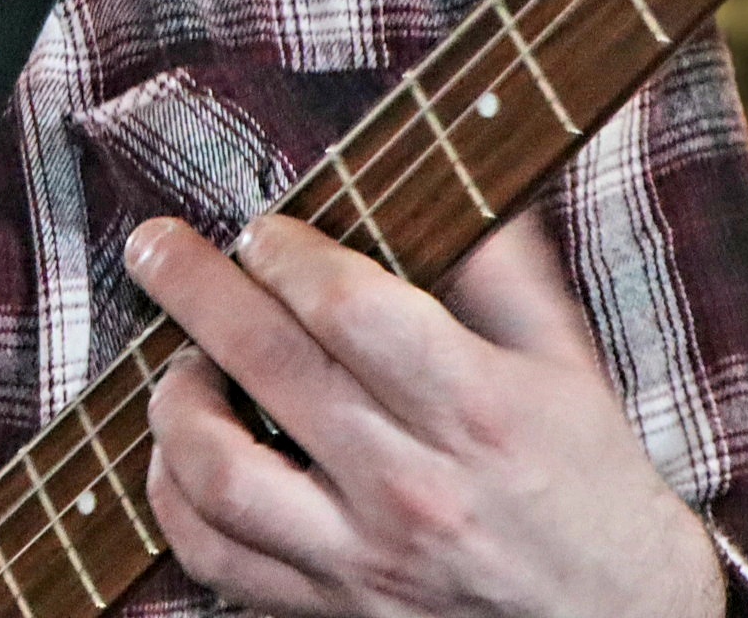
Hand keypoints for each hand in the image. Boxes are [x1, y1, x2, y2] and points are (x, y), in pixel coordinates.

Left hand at [121, 212, 723, 617]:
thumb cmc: (591, 486)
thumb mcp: (567, 365)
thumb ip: (504, 268)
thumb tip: (450, 173)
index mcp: (476, 409)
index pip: (351, 309)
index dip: (288, 254)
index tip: (263, 231)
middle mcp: (412, 486)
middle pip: (269, 367)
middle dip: (194, 287)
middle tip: (156, 246)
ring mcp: (362, 558)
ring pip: (219, 473)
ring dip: (176, 401)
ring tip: (179, 360)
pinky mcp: (328, 609)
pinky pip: (212, 556)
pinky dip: (171, 498)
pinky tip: (177, 453)